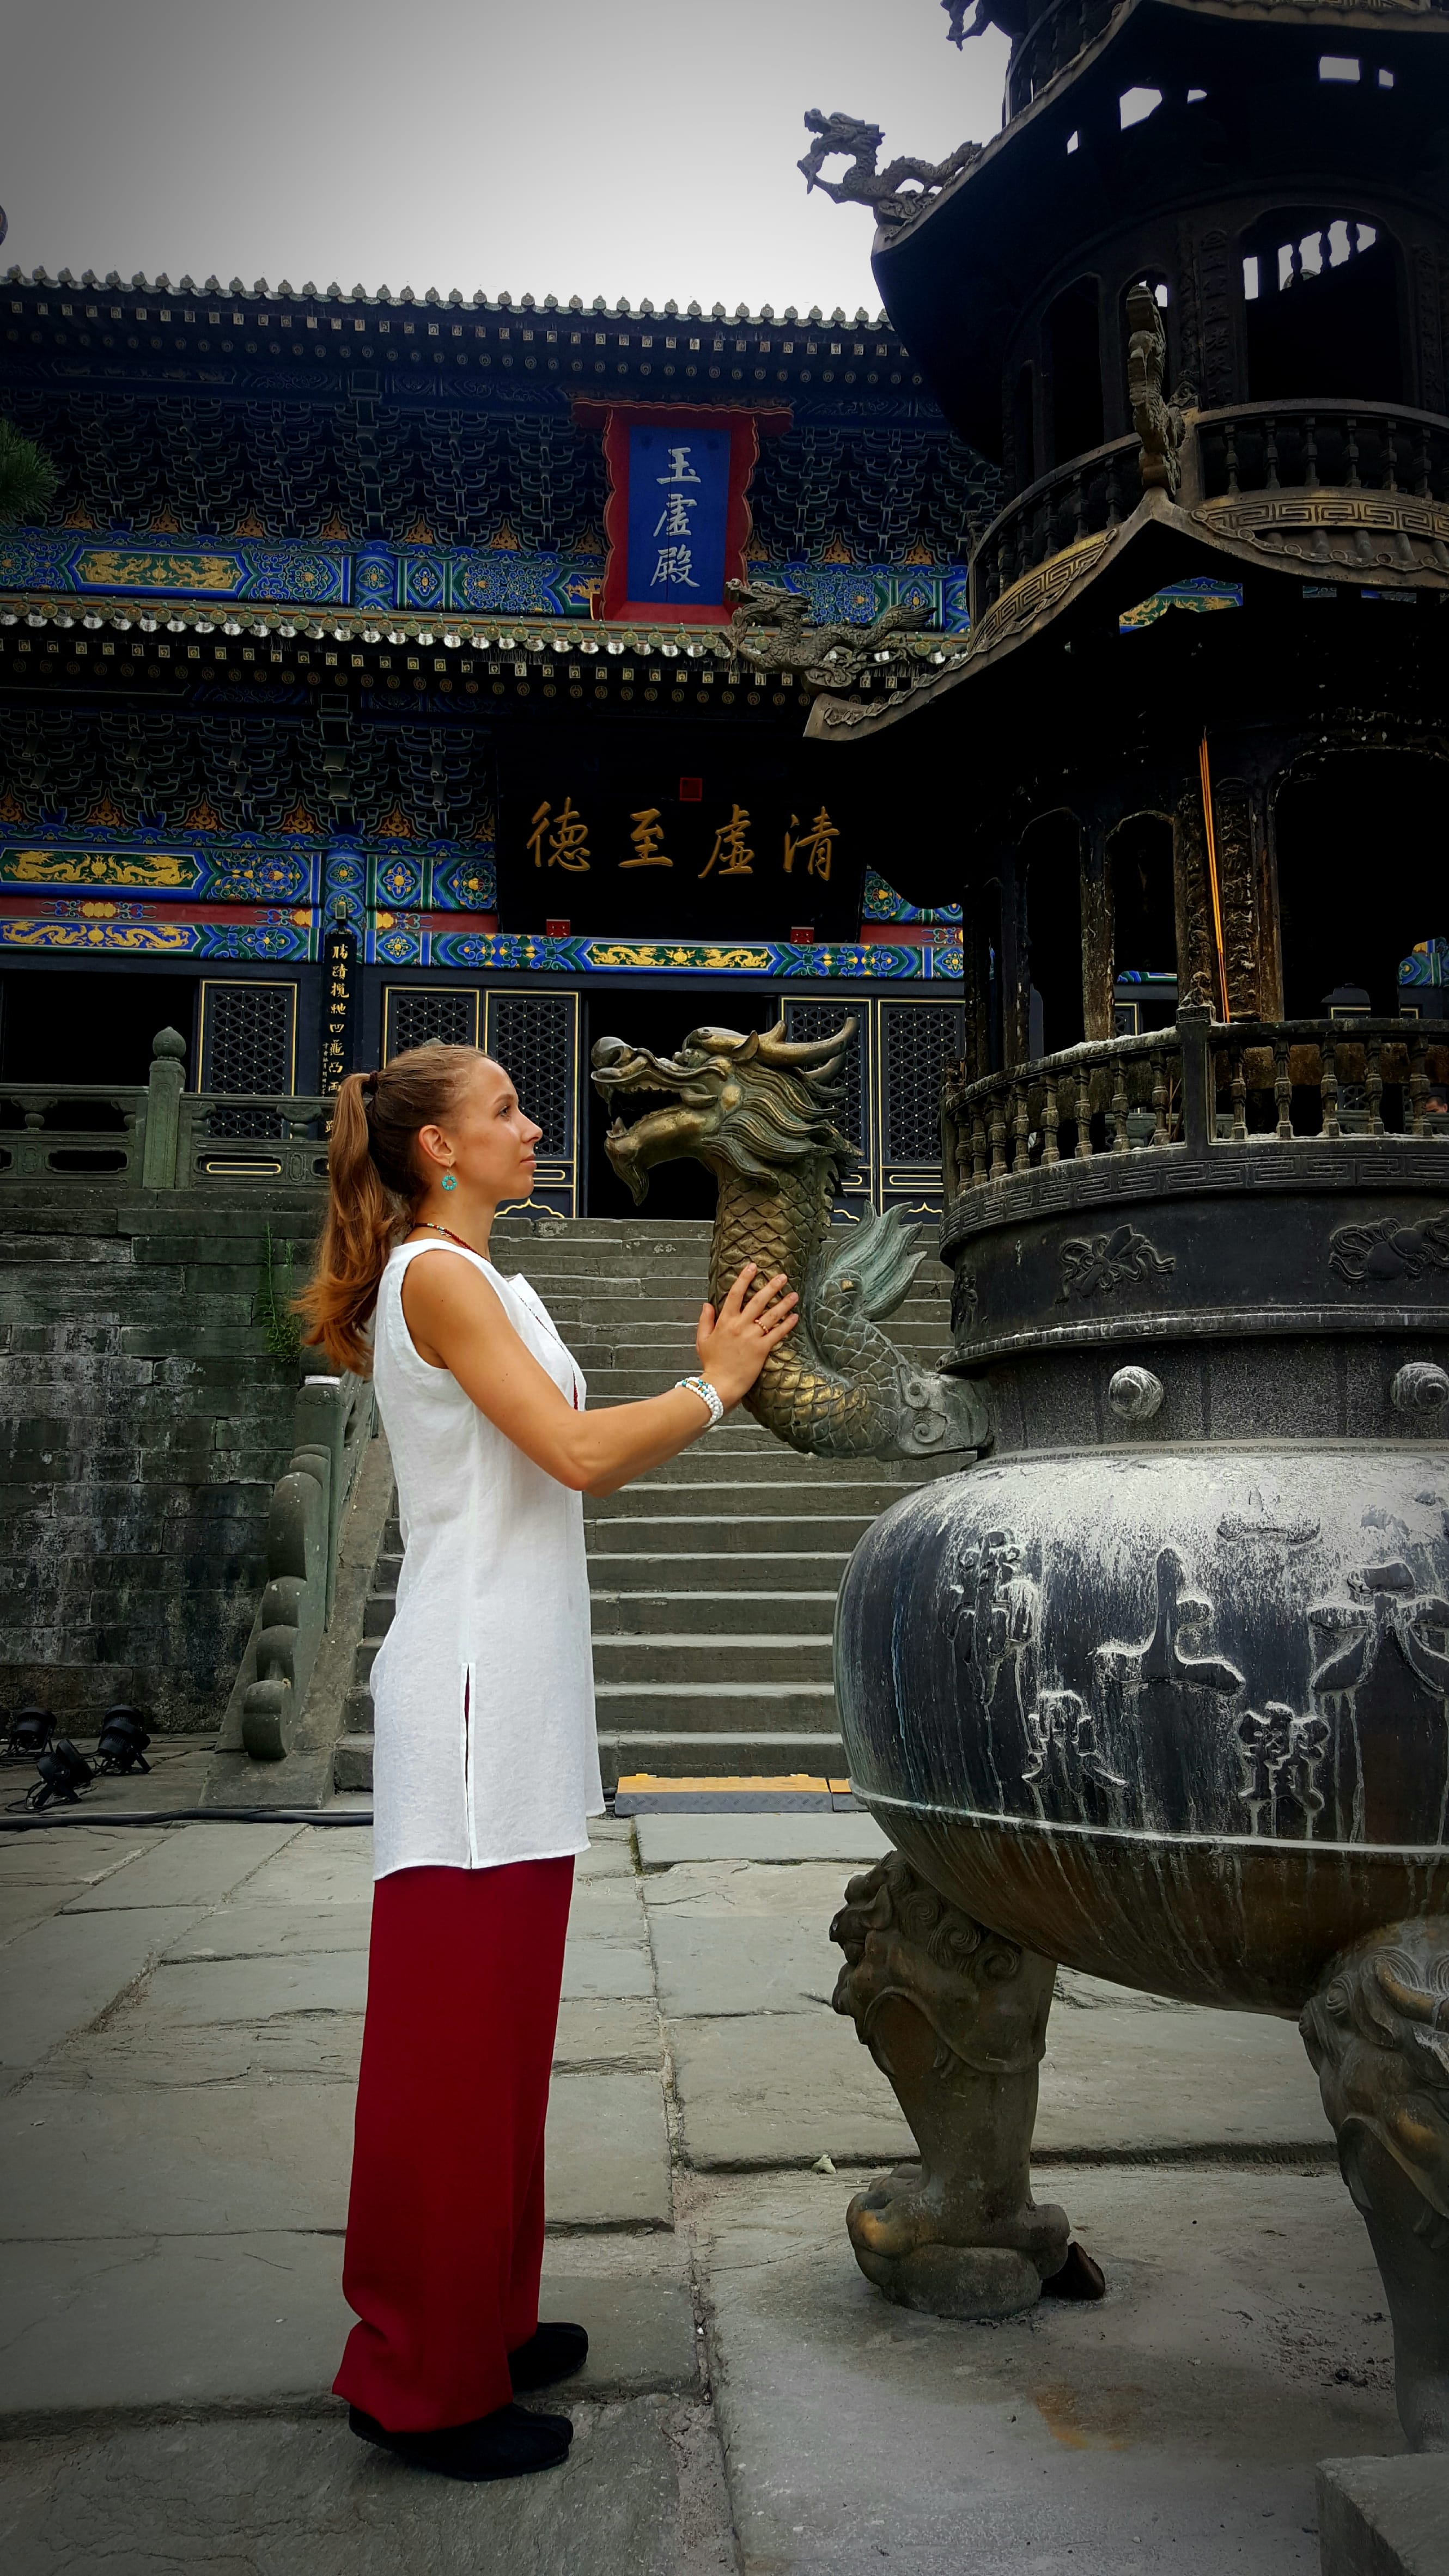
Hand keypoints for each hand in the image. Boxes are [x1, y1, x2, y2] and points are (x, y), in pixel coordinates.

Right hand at [695, 1263, 798, 1408]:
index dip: (744, 1279)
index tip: (752, 1267)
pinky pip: (777, 1333)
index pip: (735, 1294)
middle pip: (757, 1301)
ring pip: (770, 1315)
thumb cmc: (711, 1363)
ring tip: (794, 1295)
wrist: (720, 1384)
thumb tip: (706, 1304)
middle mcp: (740, 1326)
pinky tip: (794, 1317)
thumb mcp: (702, 1340)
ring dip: (783, 1304)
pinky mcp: (762, 1349)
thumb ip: (705, 1320)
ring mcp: (752, 1337)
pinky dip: (786, 1324)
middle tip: (782, 1276)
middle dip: (771, 1287)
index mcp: (725, 1321)